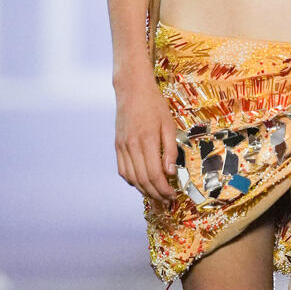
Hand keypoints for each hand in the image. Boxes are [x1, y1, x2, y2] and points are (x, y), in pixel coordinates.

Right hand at [115, 75, 179, 203]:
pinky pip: (123, 170)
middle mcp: (132, 145)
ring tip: (156, 195)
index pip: (154, 174)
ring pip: (131, 178)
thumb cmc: (154, 104)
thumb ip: (170, 150)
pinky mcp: (117, 145)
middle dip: (156, 194)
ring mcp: (122, 146)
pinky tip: (142, 183)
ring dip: (144, 191)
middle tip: (167, 200)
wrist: (132, 89)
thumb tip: (170, 172)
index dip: (163, 189)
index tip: (172, 195)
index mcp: (147, 140)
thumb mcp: (169, 124)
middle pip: (143, 180)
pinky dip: (132, 181)